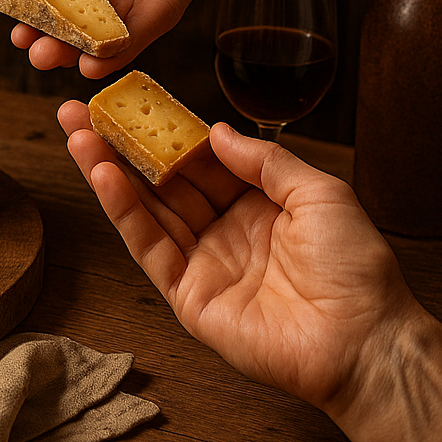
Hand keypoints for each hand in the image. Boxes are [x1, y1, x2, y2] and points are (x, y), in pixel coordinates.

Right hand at [59, 104, 422, 414]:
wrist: (365, 340)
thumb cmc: (356, 268)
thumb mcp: (319, 193)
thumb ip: (265, 160)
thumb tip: (216, 132)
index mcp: (257, 204)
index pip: (199, 159)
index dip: (166, 130)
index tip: (133, 100)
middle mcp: (224, 231)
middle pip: (162, 180)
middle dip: (121, 144)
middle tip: (79, 110)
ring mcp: (203, 265)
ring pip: (146, 209)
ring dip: (107, 169)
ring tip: (75, 131)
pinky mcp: (188, 299)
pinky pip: (149, 248)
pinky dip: (123, 211)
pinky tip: (102, 174)